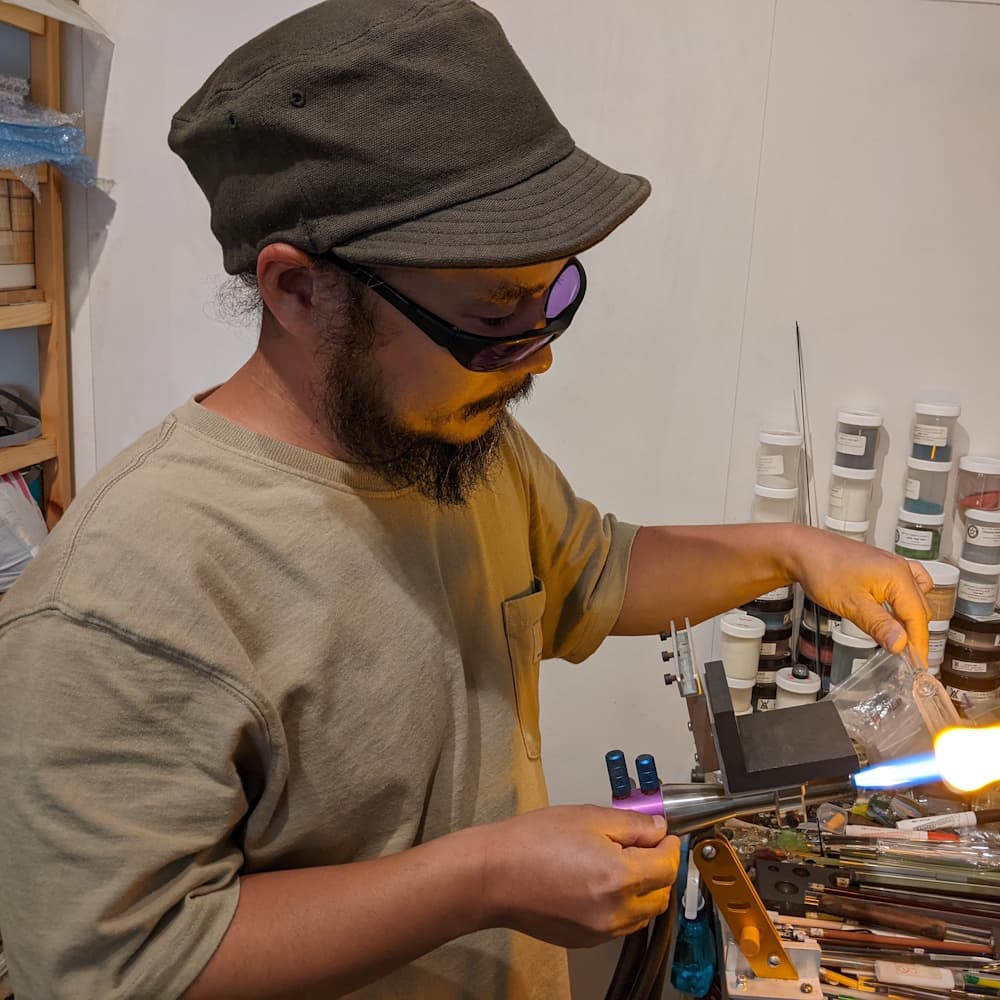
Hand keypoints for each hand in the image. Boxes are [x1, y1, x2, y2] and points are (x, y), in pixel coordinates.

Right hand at [479, 804, 679, 947]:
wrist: (493, 876)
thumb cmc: (531, 843)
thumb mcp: (588, 817)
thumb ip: (631, 824)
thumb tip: (656, 828)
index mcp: (620, 877)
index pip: (667, 865)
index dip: (669, 844)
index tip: (663, 833)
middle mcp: (615, 911)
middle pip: (661, 894)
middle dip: (660, 868)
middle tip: (645, 845)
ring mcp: (601, 931)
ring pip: (642, 913)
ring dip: (643, 889)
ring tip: (621, 862)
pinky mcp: (586, 940)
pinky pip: (619, 924)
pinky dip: (622, 905)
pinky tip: (601, 882)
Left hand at [787, 525, 932, 660]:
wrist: (802, 551)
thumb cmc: (822, 569)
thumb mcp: (851, 604)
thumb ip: (878, 625)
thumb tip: (900, 644)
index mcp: (898, 576)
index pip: (918, 617)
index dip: (918, 644)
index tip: (917, 664)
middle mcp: (899, 568)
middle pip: (919, 609)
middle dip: (915, 635)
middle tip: (906, 657)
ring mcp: (892, 567)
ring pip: (914, 599)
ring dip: (910, 620)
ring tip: (899, 640)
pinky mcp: (882, 569)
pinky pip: (905, 588)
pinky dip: (904, 604)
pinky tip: (894, 613)